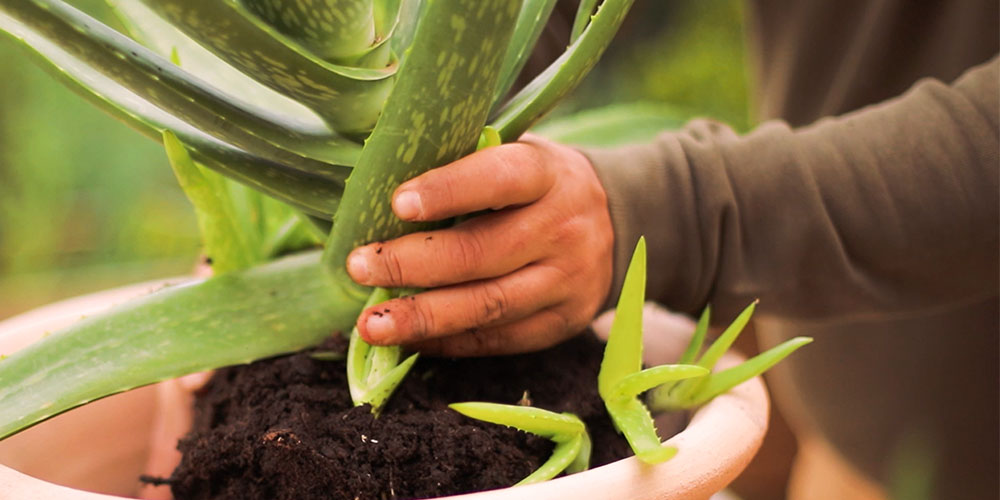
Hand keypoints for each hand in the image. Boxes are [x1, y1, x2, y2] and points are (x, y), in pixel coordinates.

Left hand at [346, 135, 613, 355]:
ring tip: (371, 324)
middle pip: (483, 253)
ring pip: (488, 305)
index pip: (499, 179)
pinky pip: (497, 339)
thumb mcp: (518, 154)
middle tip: (358, 267)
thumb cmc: (537, 184)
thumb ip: (465, 164)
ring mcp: (566, 281)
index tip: (397, 203)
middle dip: (414, 263)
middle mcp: (564, 228)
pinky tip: (409, 339)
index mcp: (548, 174)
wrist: (615, 225)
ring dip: (423, 317)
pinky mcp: (560, 324)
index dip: (448, 191)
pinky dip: (447, 341)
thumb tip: (377, 181)